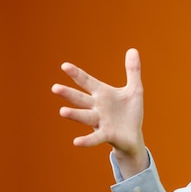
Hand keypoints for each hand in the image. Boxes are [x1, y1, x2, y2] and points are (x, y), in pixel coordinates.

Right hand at [51, 48, 145, 163]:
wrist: (133, 135)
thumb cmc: (130, 112)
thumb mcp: (135, 90)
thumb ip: (133, 71)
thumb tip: (133, 50)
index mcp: (103, 94)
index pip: (87, 82)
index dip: (77, 74)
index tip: (65, 66)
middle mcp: (97, 107)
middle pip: (81, 99)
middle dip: (69, 94)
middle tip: (55, 88)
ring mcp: (100, 122)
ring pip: (85, 117)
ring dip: (74, 115)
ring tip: (63, 112)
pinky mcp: (106, 135)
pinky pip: (94, 138)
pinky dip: (86, 140)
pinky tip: (76, 142)